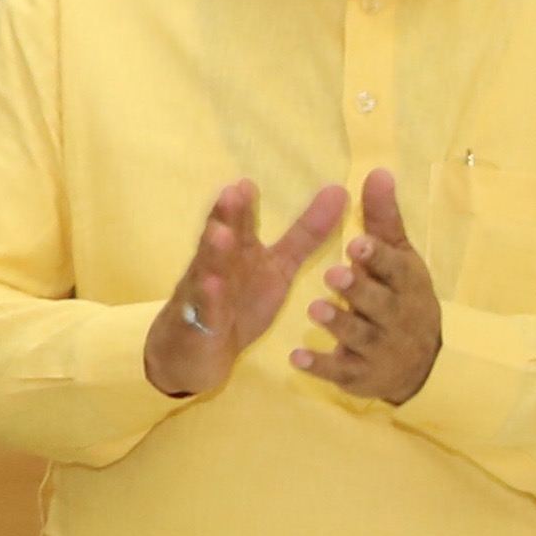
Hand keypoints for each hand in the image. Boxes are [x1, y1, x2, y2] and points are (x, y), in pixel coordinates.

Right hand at [144, 176, 343, 400]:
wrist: (196, 352)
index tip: (246, 183)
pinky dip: (209, 298)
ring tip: (220, 234)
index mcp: (237, 253)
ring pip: (208, 270)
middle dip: (224, 217)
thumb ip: (305, 234)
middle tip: (231, 192)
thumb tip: (339, 191)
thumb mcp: (277, 268)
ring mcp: (205, 295)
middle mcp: (218, 267)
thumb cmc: (238, 303)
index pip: (238, 224)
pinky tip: (213, 285)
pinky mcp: (201, 325)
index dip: (241, 205)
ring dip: (213, 252)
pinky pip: (206, 310)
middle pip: (220, 238)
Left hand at [290, 167, 443, 406]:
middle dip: (358, 290)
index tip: (356, 244)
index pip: (395, 268)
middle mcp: (397, 317)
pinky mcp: (359, 375)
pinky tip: (296, 358)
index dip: (378, 258)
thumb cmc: (400, 296)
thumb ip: (382, 219)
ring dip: (338, 323)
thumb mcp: (397, 257)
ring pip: (359, 336)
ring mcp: (379, 349)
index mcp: (406, 283)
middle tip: (332, 274)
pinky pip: (340, 371)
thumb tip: (378, 170)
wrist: (420, 364)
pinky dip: (320, 366)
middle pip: (378, 303)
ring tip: (313, 309)